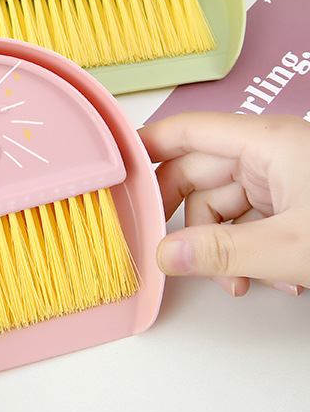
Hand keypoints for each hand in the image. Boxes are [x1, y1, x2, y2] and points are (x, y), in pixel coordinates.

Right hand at [139, 112, 309, 296]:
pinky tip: (264, 276)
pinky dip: (247, 249)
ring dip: (220, 244)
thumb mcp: (291, 247)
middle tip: (167, 246)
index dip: (147, 147)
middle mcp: (270, 152)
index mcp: (267, 141)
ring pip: (222, 203)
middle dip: (187, 219)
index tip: (119, 169)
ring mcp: (282, 177)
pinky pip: (248, 219)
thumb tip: (169, 254)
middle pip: (199, 173)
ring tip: (237, 280)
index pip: (187, 131)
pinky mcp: (293, 202)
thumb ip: (224, 252)